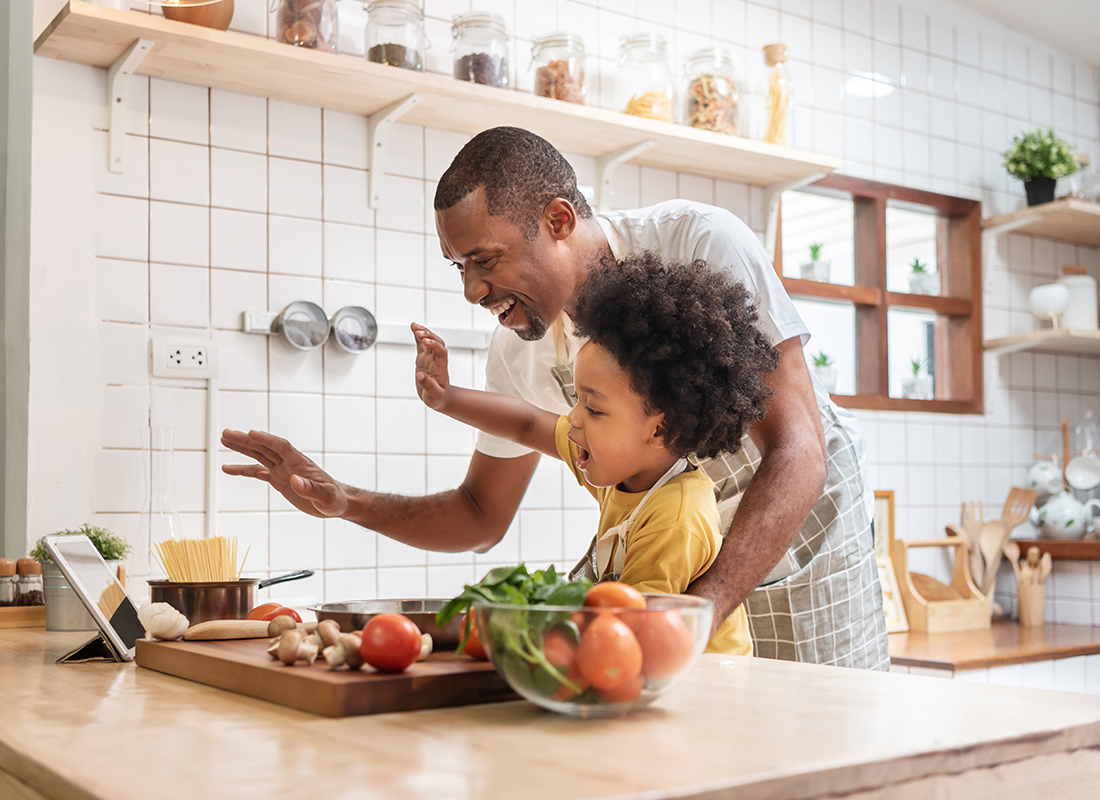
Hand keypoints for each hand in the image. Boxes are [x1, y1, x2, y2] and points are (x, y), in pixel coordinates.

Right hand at [221, 429, 348, 518]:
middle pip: (265, 447)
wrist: (335, 503)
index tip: (251, 433)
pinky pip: (257, 472)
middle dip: (246, 440)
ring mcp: (283, 470)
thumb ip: (311, 489)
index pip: (282, 446)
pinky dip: (243, 470)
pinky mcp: (278, 479)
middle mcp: (289, 463)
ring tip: (224, 440)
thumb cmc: (333, 499)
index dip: (267, 439)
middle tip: (226, 433)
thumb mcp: (325, 497)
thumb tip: (295, 481)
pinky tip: (228, 468)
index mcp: (301, 463)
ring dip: (242, 448)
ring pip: (259, 455)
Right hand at [412, 322, 451, 410]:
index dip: (434, 345)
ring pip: (429, 341)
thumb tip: (420, 376)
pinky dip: (417, 336)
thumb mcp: (434, 395)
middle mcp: (436, 361)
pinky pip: (421, 345)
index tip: (426, 342)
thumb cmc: (438, 398)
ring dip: (423, 332)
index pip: (441, 352)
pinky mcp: (423, 359)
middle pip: (436, 343)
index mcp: (441, 368)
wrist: (440, 398)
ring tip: (414, 325)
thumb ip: (428, 385)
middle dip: (429, 336)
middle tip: (418, 331)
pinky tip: (413, 328)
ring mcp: (430, 358)